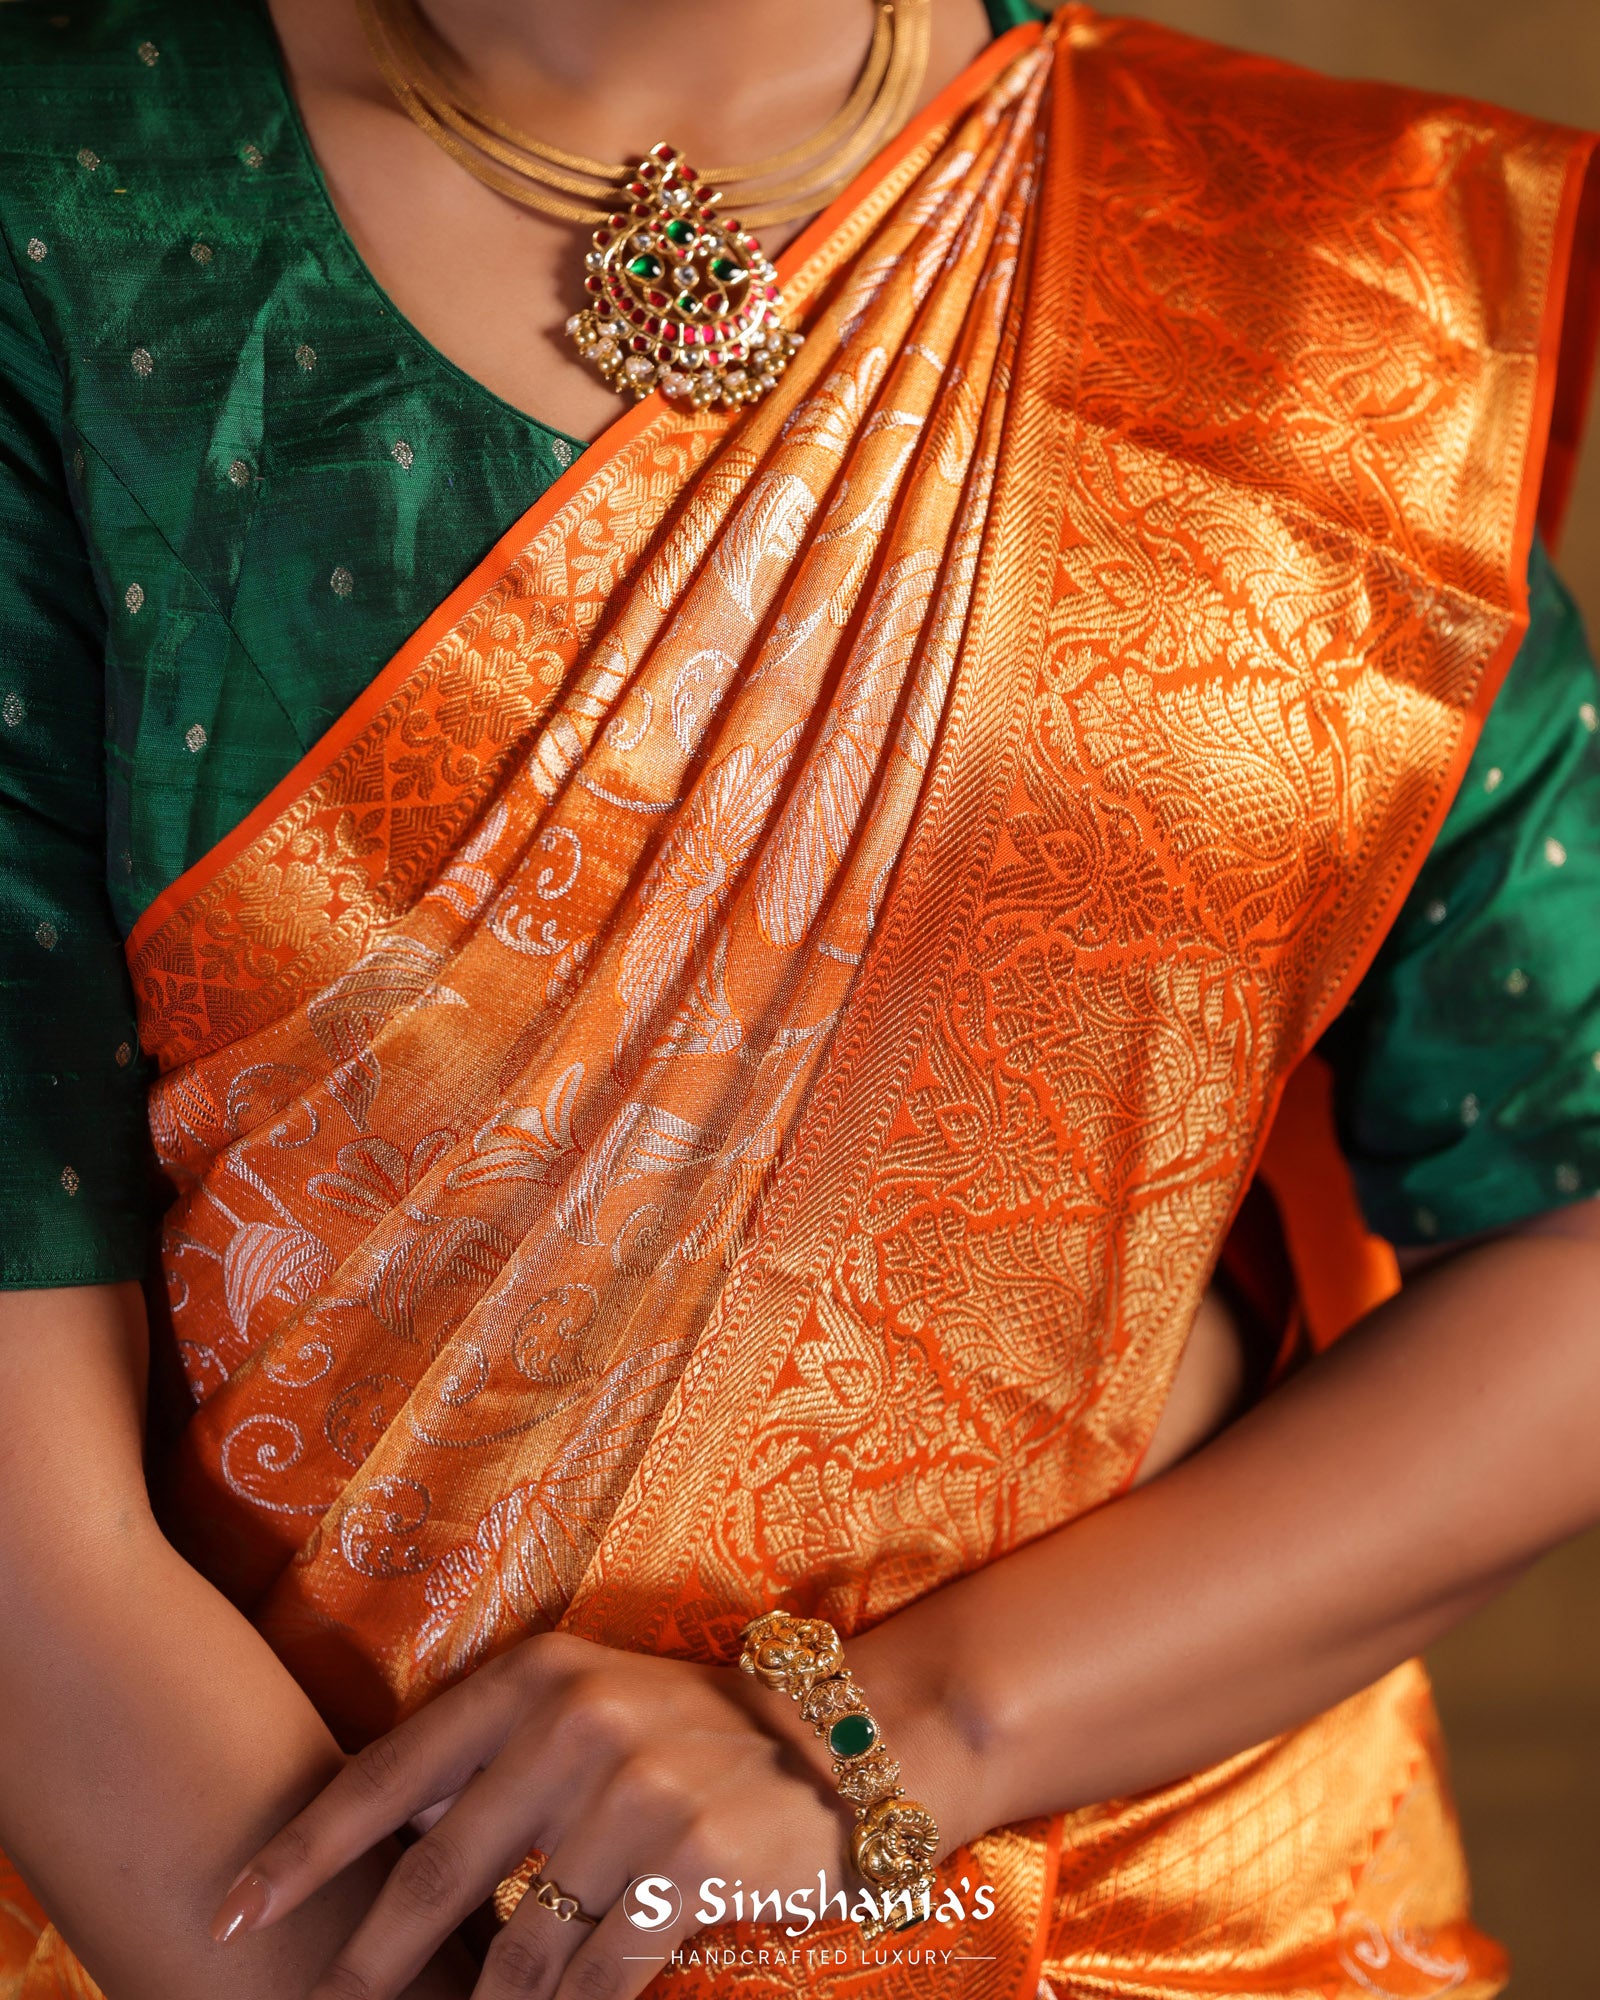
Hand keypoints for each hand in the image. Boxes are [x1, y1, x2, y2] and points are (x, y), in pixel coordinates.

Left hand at [211, 1632, 856, 1999]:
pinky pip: (597, 1977)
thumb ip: (488, 1763)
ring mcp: (637, 1790)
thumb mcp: (584, 1709)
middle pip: (436, 1878)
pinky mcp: (691, 1859)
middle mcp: (577, 1723)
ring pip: (517, 1951)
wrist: (838, 1742)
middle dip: (364, 1969)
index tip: (229, 1913)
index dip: (302, 1852)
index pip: (389, 1773)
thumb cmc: (690, 1732)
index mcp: (534, 1678)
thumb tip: (378, 1841)